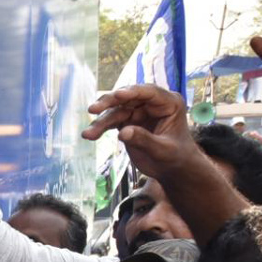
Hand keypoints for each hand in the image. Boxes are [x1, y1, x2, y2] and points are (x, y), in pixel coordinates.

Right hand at [82, 84, 209, 184]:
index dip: (132, 92)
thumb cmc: (175, 157)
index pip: (149, 92)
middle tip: (93, 109)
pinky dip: (100, 128)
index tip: (117, 95)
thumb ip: (144, 140)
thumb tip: (122, 133)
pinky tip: (89, 135)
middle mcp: (152, 104)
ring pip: (116, 111)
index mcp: (169, 103)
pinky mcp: (127, 122)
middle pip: (128, 98)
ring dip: (101, 121)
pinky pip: (111, 121)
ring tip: (87, 134)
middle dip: (109, 103)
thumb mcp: (162, 151)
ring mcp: (138, 112)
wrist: (172, 169)